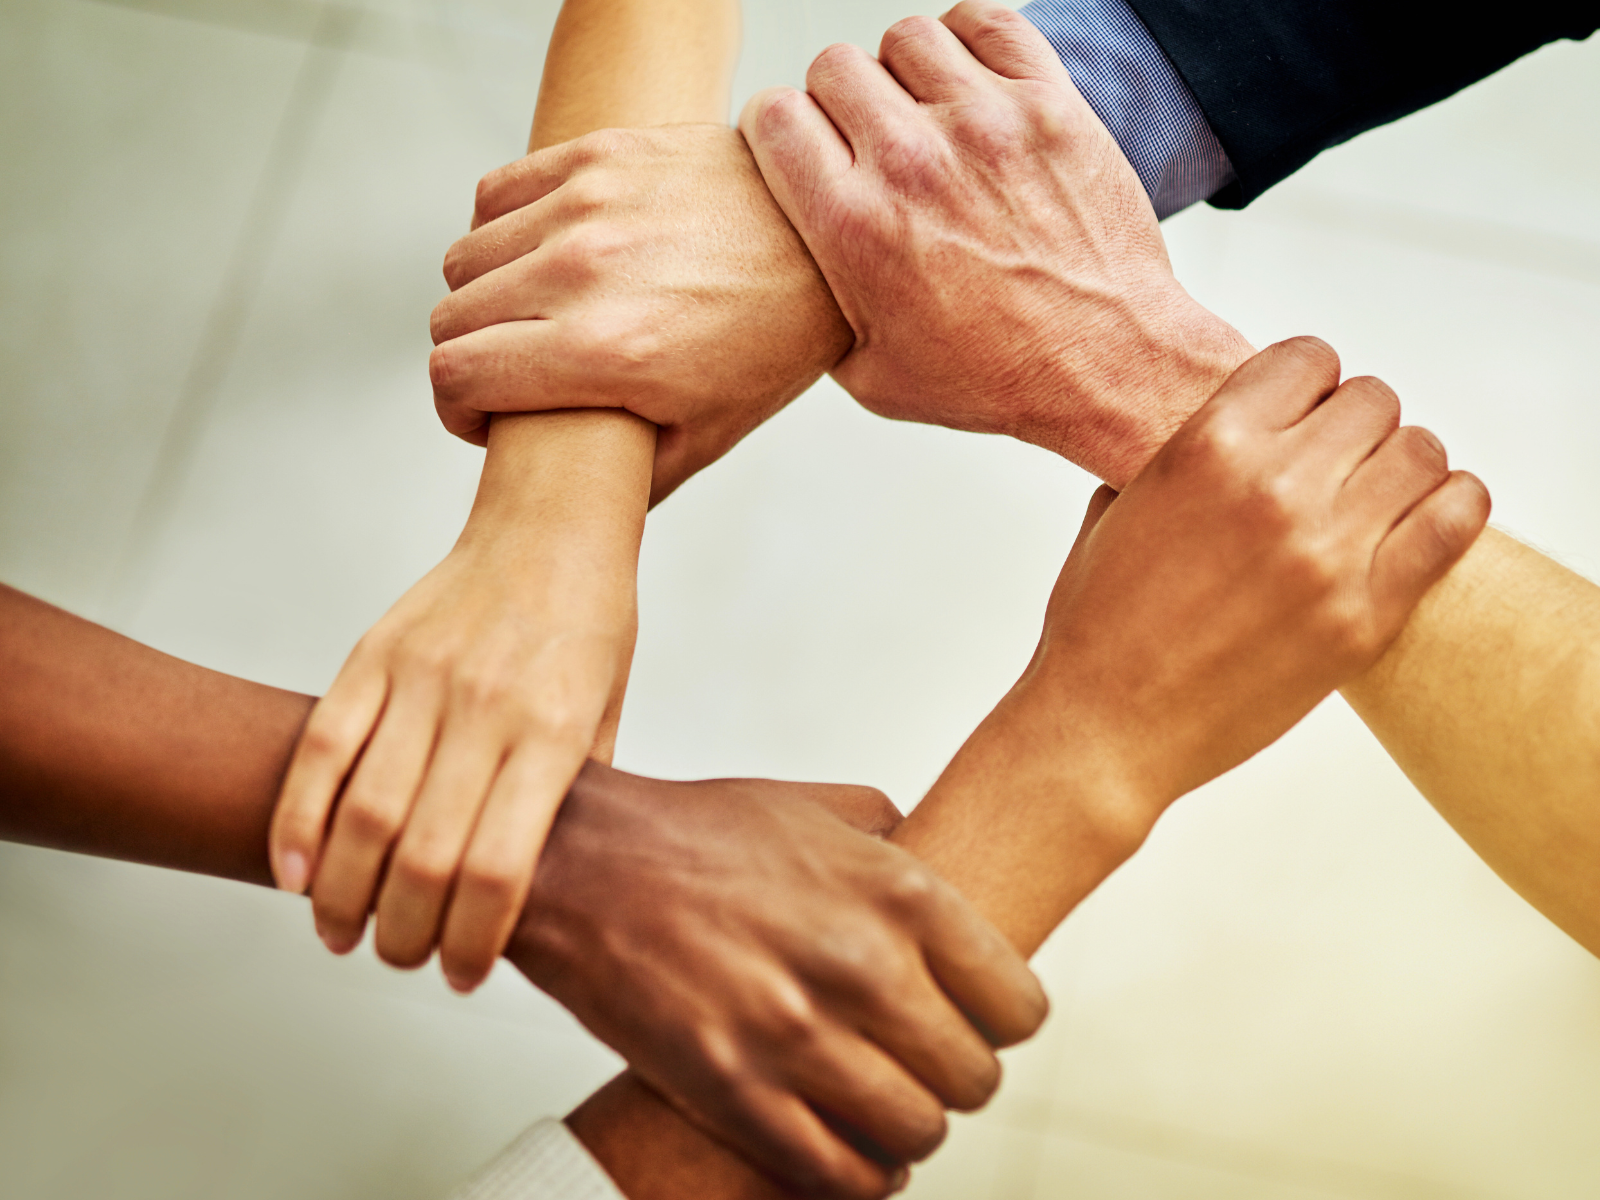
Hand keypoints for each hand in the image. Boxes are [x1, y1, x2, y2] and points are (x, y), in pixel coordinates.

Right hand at [269, 410, 647, 992]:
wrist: (553, 527)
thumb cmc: (590, 627)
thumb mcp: (607, 716)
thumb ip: (575, 799)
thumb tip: (543, 890)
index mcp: (553, 732)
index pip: (500, 867)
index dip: (471, 940)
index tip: (462, 974)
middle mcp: (485, 708)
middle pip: (423, 855)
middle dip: (404, 933)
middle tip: (400, 958)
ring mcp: (422, 679)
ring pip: (362, 812)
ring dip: (341, 893)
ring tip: (340, 932)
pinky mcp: (374, 654)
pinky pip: (321, 748)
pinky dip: (295, 819)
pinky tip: (291, 872)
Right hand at [428, 125, 852, 506]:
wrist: (826, 239)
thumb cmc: (772, 342)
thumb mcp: (708, 433)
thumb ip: (626, 480)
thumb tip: (569, 512)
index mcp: (603, 352)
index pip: (455, 377)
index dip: (458, 411)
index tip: (484, 418)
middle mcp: (582, 272)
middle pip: (449, 319)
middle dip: (468, 359)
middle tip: (510, 373)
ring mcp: (586, 205)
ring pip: (464, 258)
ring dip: (481, 296)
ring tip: (527, 316)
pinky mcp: (596, 155)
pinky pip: (494, 196)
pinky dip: (500, 233)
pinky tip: (539, 258)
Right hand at [511, 762, 1047, 1199]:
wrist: (582, 865)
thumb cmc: (695, 833)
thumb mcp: (816, 806)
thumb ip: (893, 838)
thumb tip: (932, 861)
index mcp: (898, 892)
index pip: (1017, 1004)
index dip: (1002, 1022)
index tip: (976, 1021)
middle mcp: (862, 966)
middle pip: (974, 1079)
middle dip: (955, 1079)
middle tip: (922, 1065)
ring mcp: (797, 1036)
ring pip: (916, 1134)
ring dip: (907, 1130)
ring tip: (883, 1107)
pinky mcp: (737, 1092)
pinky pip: (840, 1176)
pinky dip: (858, 1177)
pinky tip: (848, 1151)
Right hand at [740, 0, 1253, 487]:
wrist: (1103, 364)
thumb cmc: (997, 376)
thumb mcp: (872, 375)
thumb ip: (820, 311)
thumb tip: (797, 273)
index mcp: (854, 226)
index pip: (774, 117)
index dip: (778, 130)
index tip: (799, 147)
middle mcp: (910, 162)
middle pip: (834, 67)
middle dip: (838, 101)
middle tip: (865, 140)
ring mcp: (983, 124)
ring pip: (905, 37)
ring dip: (904, 71)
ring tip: (922, 113)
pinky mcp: (1047, 104)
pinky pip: (987, 22)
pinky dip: (969, 41)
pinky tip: (970, 82)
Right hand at [902, 339, 1489, 952]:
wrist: (1106, 728)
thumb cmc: (1099, 630)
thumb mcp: (1113, 511)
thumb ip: (1172, 457)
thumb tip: (1214, 434)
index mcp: (1207, 447)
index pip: (1309, 359)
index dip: (1309, 386)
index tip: (1303, 415)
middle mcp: (1274, 486)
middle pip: (1375, 400)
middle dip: (1357, 426)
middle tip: (1338, 465)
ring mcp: (1327, 552)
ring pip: (1423, 453)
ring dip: (1404, 467)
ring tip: (1378, 498)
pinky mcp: (1365, 615)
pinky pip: (1454, 523)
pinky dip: (1451, 509)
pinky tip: (1422, 522)